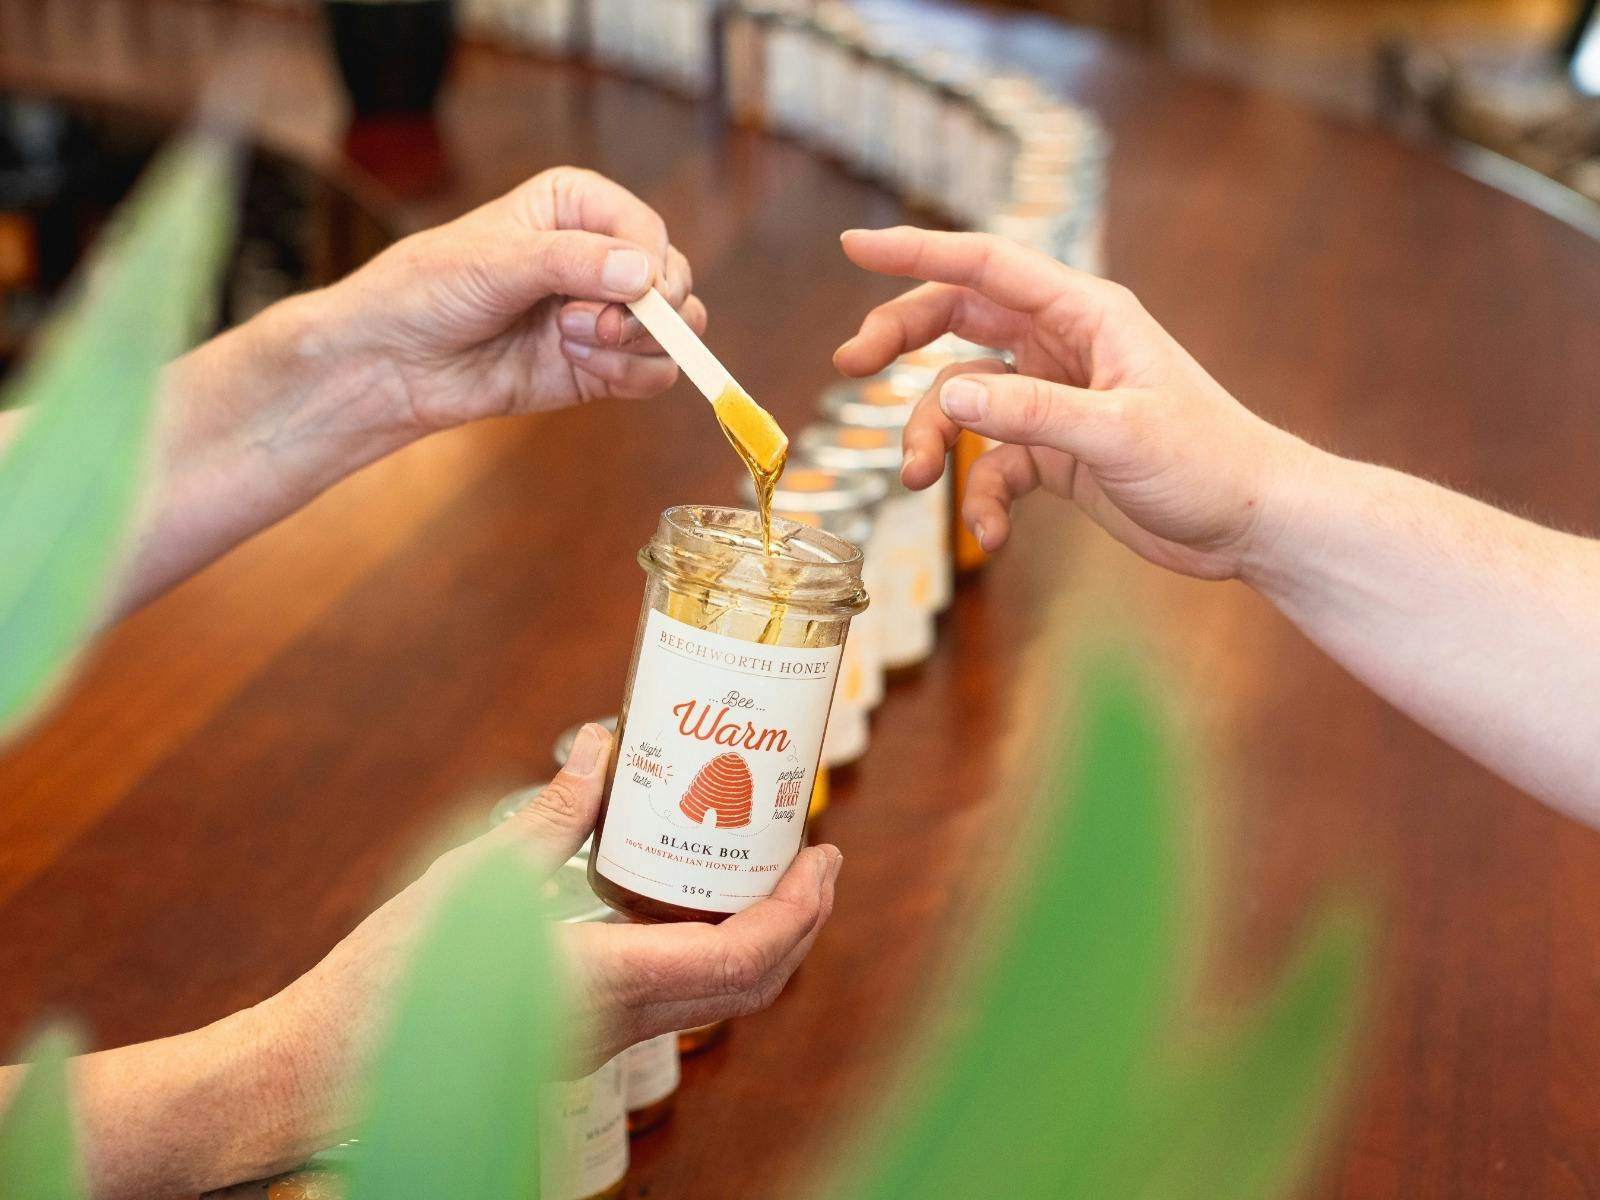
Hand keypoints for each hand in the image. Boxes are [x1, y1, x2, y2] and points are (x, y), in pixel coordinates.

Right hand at [269, 723, 838, 1135]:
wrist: (325, 1078)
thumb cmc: (388, 986)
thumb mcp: (473, 882)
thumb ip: (553, 816)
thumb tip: (605, 745)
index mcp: (607, 985)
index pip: (744, 957)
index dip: (800, 908)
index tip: (822, 856)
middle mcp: (620, 1025)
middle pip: (751, 986)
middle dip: (800, 922)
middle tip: (812, 859)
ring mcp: (602, 1042)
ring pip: (719, 1002)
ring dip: (762, 940)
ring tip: (763, 873)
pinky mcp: (579, 1041)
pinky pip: (676, 1004)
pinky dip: (710, 955)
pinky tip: (687, 908)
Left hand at [320, 165, 706, 433]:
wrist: (393, 363)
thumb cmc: (428, 291)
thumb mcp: (495, 261)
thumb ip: (571, 262)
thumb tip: (643, 275)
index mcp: (576, 207)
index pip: (647, 230)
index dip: (650, 264)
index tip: (632, 293)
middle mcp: (600, 256)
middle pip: (673, 280)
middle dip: (645, 310)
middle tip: (592, 324)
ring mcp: (604, 314)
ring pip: (676, 331)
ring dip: (635, 345)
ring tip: (571, 344)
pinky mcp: (603, 365)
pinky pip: (655, 374)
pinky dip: (630, 376)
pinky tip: (577, 366)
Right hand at [834, 227, 1318, 580]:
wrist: (1252, 522)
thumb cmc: (1209, 462)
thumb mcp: (1117, 434)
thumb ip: (1030, 413)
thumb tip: (945, 400)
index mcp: (1086, 314)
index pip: (986, 266)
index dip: (917, 251)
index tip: (853, 246)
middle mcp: (1064, 346)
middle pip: (959, 322)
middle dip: (901, 340)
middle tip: (849, 365)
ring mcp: (1056, 399)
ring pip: (964, 400)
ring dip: (932, 438)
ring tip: (917, 481)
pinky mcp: (1057, 450)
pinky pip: (993, 462)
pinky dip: (981, 496)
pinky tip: (992, 534)